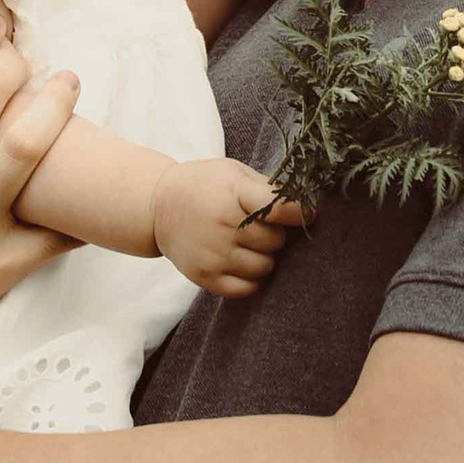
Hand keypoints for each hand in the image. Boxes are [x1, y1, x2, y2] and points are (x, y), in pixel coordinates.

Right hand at [152, 154, 305, 295]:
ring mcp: (213, 254)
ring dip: (263, 257)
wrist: (157, 206)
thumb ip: (266, 189)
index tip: (305, 213)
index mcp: (233, 193)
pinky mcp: (205, 277)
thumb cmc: (204, 186)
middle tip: (259, 226)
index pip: (280, 209)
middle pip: (276, 241)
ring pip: (265, 267)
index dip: (299, 212)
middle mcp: (223, 225)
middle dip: (274, 234)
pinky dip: (251, 279)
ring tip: (247, 244)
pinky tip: (241, 262)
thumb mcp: (233, 173)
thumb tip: (305, 208)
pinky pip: (247, 289)